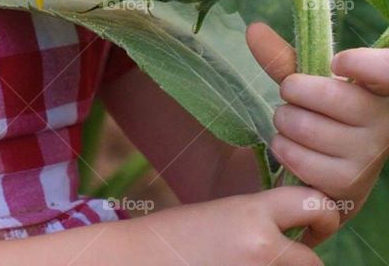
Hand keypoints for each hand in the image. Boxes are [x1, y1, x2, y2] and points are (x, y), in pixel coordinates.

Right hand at [130, 187, 339, 262]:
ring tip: (250, 260)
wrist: (141, 260)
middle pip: (314, 262)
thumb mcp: (222, 214)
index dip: (322, 214)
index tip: (310, 224)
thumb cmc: (176, 236)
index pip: (314, 204)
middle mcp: (261, 248)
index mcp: (251, 213)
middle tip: (284, 254)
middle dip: (302, 260)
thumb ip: (261, 219)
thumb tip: (296, 230)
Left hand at [247, 21, 388, 224]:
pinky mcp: (350, 185)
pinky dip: (284, 150)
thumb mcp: (312, 81)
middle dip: (293, 93)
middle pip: (325, 95)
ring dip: (284, 123)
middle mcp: (383, 123)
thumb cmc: (327, 112)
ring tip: (294, 125)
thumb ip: (285, 58)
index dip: (365, 65)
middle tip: (295, 99)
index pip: (387, 71)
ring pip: (305, 127)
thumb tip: (253, 29)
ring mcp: (370, 157)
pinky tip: (295, 149)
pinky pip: (300, 160)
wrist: (340, 165)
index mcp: (379, 89)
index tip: (337, 63)